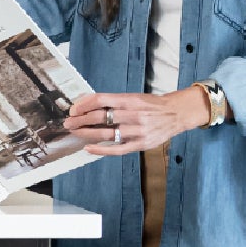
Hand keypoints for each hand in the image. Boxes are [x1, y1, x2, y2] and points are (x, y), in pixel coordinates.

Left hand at [66, 88, 209, 156]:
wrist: (177, 113)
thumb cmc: (152, 105)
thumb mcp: (135, 97)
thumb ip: (115, 101)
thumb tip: (89, 103)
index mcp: (131, 100)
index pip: (102, 100)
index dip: (84, 104)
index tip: (73, 109)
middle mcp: (133, 114)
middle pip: (101, 117)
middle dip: (81, 119)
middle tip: (68, 122)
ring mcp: (137, 131)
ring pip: (106, 133)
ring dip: (87, 133)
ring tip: (75, 132)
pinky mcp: (140, 144)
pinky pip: (117, 149)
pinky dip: (101, 149)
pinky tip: (89, 148)